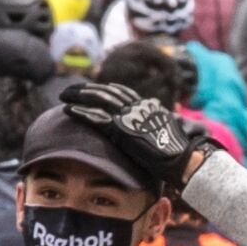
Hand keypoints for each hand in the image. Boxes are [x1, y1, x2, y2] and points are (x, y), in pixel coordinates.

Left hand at [52, 78, 195, 199]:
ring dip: (78, 96)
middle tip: (71, 89)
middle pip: (107, 92)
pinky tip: (68, 110)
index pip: (123, 92)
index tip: (94, 88)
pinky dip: (80, 113)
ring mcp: (129, 117)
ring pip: (98, 100)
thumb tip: (156, 106)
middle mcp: (137, 107)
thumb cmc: (179, 151)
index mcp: (148, 106)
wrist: (183, 158)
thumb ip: (158, 117)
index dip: (106, 89)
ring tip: (64, 95)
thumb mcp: (170, 128)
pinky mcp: (121, 130)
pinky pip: (96, 118)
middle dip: (86, 89)